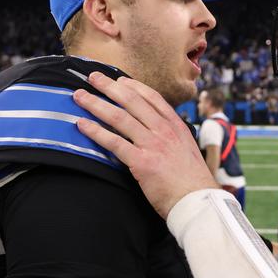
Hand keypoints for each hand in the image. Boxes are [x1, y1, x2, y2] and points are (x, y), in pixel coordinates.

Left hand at [73, 72, 217, 217]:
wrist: (197, 200)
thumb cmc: (193, 181)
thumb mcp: (187, 150)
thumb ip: (173, 139)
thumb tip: (159, 136)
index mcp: (177, 127)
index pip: (153, 98)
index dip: (134, 86)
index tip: (119, 80)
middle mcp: (164, 131)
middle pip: (133, 102)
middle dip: (110, 87)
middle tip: (93, 77)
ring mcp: (153, 145)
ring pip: (120, 117)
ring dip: (97, 104)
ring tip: (79, 96)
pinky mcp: (141, 162)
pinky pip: (114, 142)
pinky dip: (96, 132)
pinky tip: (82, 125)